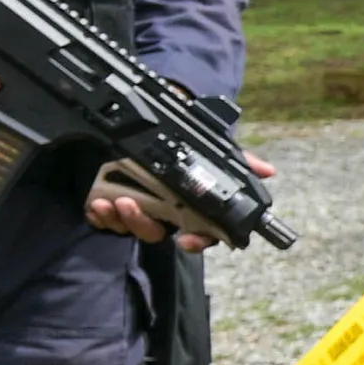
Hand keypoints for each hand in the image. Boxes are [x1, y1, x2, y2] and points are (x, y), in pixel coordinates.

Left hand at [91, 154, 268, 250]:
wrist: (153, 123)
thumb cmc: (185, 142)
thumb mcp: (213, 149)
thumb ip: (240, 161)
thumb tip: (268, 171)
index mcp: (190, 208)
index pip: (199, 233)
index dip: (196, 241)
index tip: (187, 239)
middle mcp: (164, 214)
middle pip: (156, 232)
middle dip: (141, 222)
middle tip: (129, 203)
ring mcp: (137, 210)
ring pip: (128, 227)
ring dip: (117, 218)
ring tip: (108, 202)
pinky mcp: (112, 205)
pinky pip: (105, 221)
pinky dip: (99, 216)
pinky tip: (95, 205)